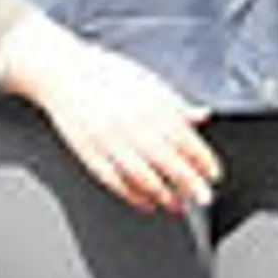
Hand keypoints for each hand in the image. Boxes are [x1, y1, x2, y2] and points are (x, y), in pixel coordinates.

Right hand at [0, 13, 218, 213]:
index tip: (213, 174)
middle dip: (189, 182)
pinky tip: (146, 203)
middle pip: (167, 160)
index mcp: (150, 105)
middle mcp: (131, 123)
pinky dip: (132, 196)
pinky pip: (114, 180)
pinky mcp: (89, 153)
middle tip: (204, 197)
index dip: (202, 159)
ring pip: (141, 175)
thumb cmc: (108, 76)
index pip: (184, 138)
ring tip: (176, 204)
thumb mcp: (149, 83)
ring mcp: (108, 140)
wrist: (64, 73)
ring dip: (162, 193)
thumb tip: (202, 116)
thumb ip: (176, 104)